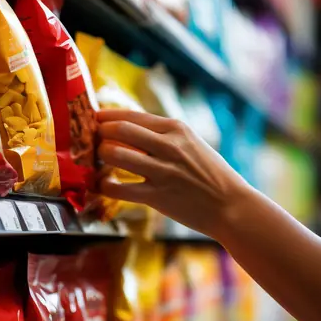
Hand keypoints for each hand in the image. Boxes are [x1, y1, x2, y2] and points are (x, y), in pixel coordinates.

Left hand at [97, 109, 248, 240]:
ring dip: (99, 157)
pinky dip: (104, 186)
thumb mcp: (191, 143)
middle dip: (98, 134)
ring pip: (115, 155)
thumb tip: (127, 129)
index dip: (105, 116)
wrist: (231, 206)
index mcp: (176, 128)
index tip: (92, 119)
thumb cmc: (210, 174)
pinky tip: (101, 185)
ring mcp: (162, 172)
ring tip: (96, 161)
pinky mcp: (157, 197)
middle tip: (89, 141)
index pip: (130, 115)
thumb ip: (163, 135)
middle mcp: (168, 146)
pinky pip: (119, 189)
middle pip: (118, 130)